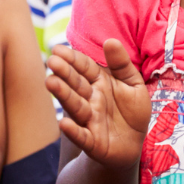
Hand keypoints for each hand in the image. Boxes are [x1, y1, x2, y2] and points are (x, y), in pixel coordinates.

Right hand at [46, 41, 149, 168]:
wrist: (132, 144)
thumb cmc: (131, 111)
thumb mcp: (133, 84)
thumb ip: (122, 64)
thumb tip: (111, 40)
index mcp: (100, 83)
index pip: (86, 68)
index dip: (74, 59)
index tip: (59, 49)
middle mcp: (91, 99)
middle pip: (77, 85)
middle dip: (65, 73)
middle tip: (52, 61)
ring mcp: (90, 120)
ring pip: (76, 106)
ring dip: (64, 95)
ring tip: (51, 82)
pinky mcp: (92, 141)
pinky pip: (82, 135)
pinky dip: (73, 131)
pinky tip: (63, 124)